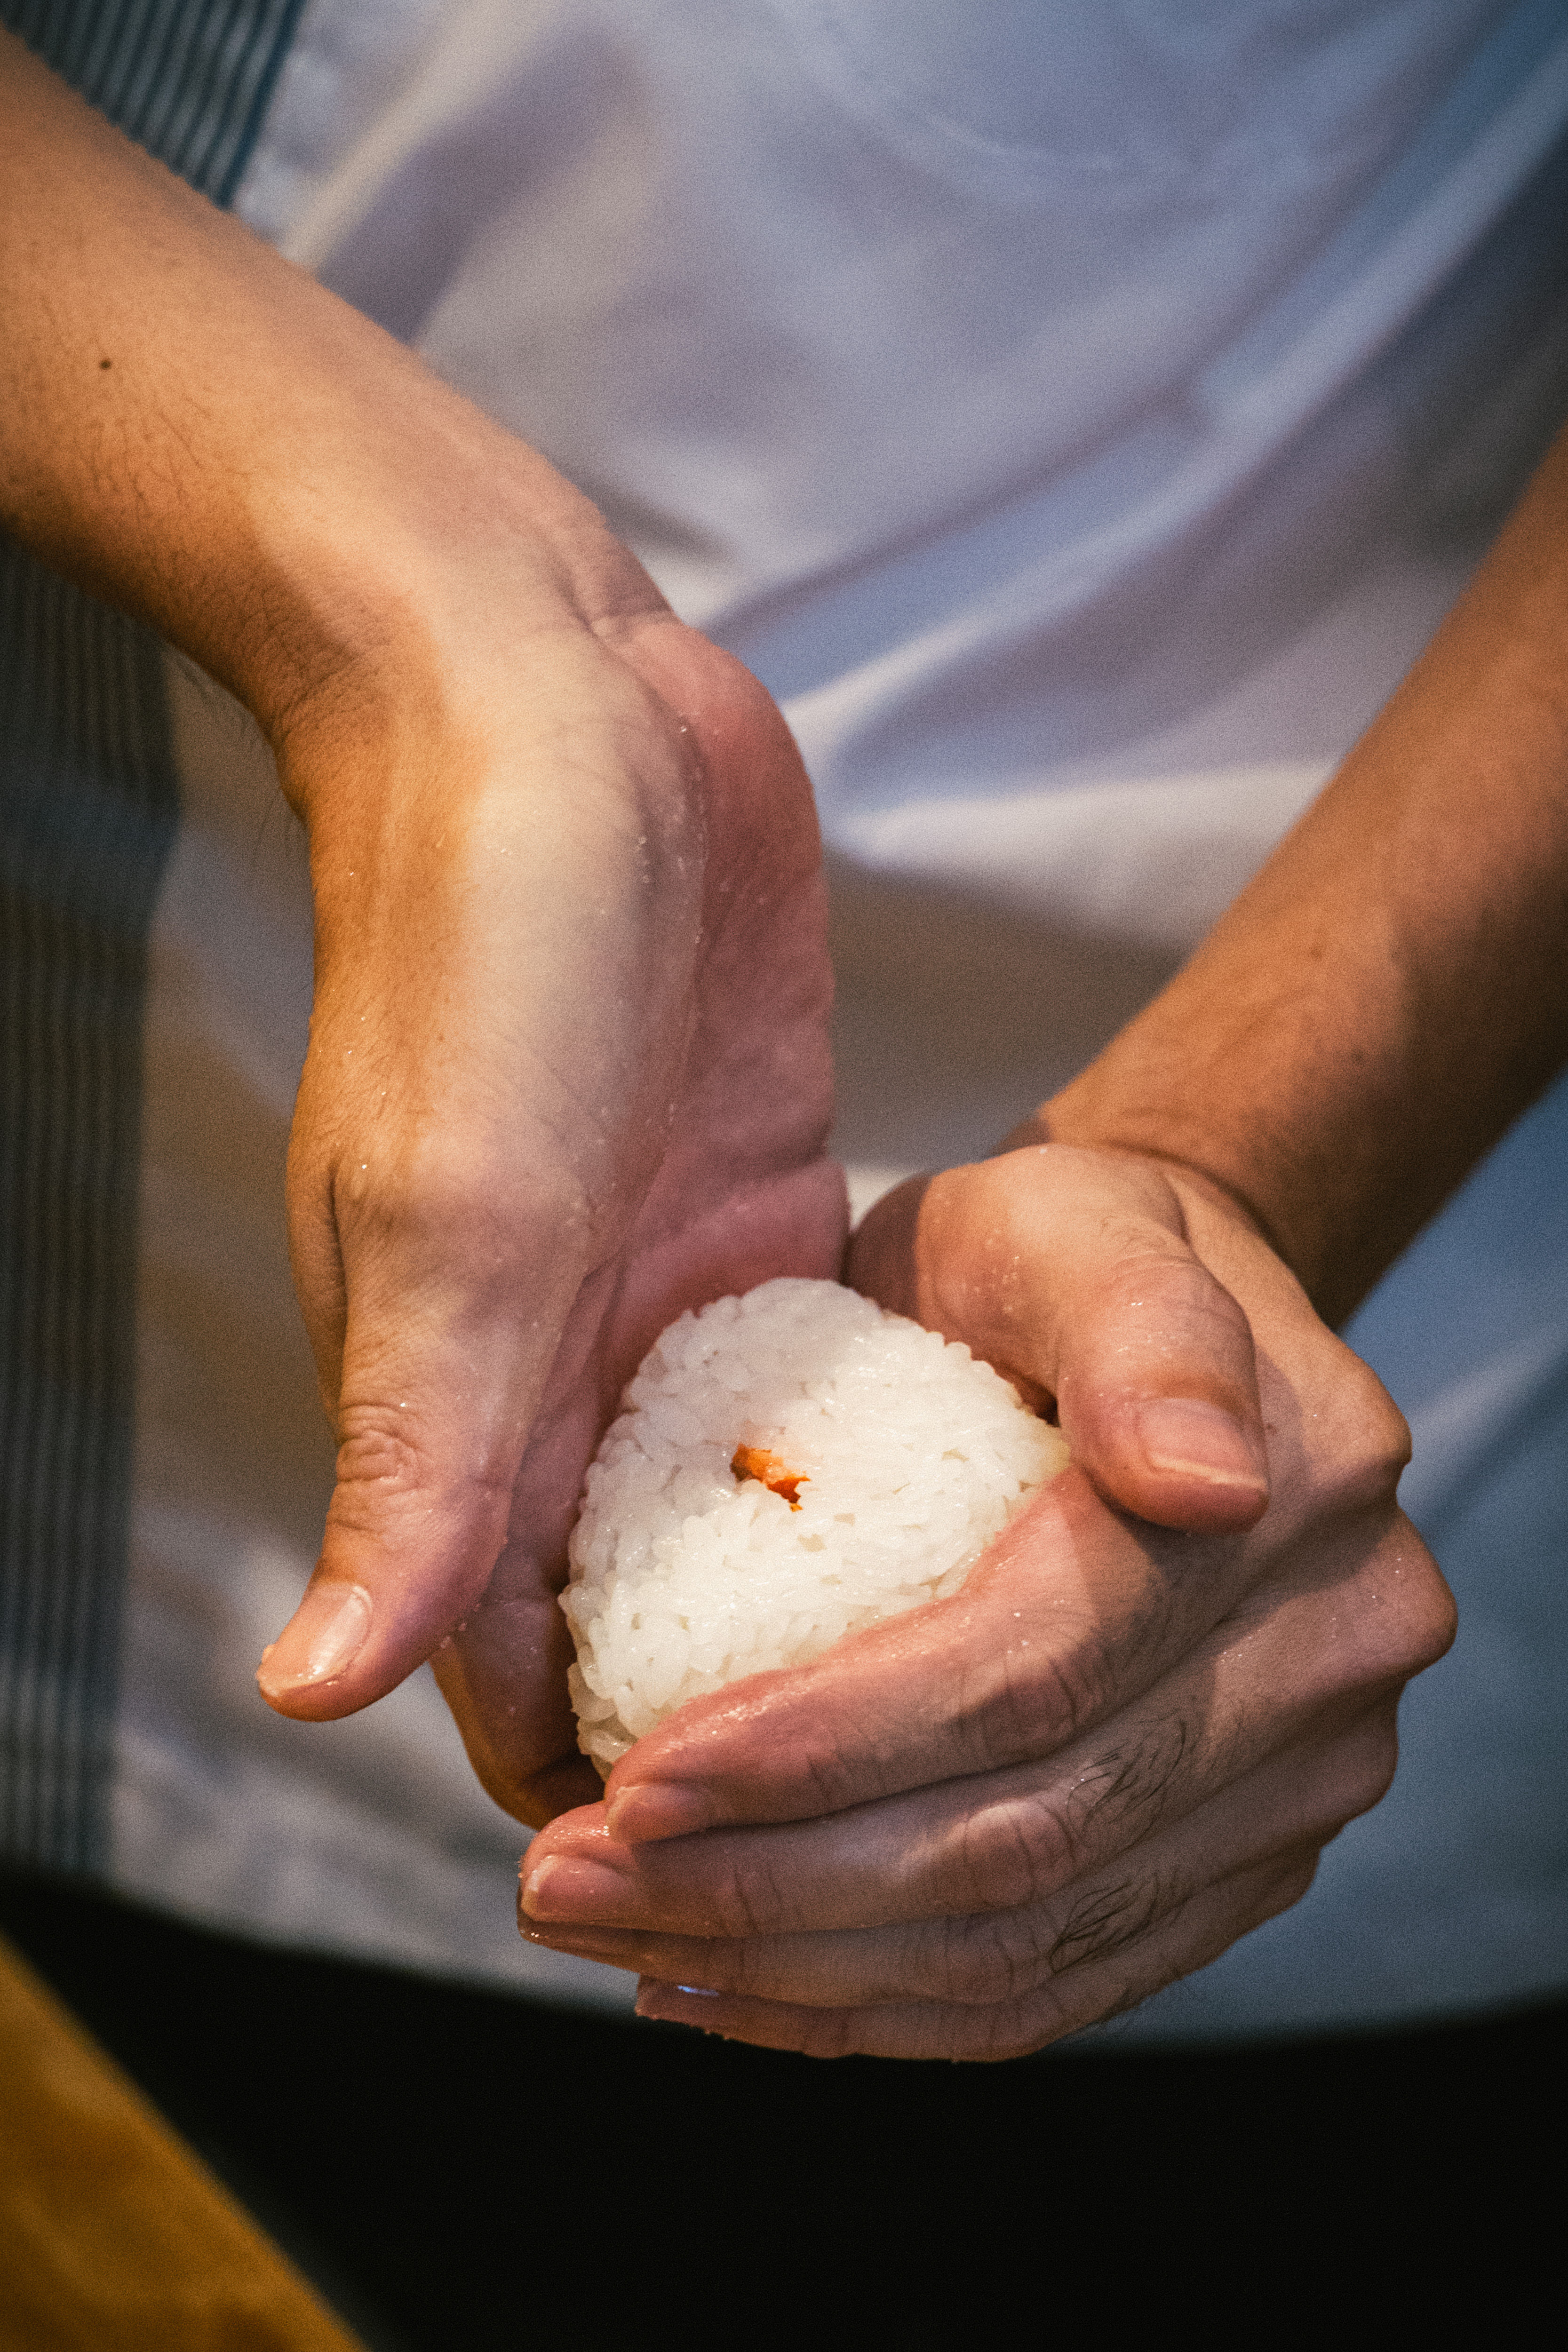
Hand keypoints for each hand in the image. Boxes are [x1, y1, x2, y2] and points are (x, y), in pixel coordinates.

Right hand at [0, 26, 845, 1821]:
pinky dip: (878, 1469)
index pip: (511, 1678)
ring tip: (986, 1714)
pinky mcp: (760, 1220)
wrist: (559, 709)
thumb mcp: (457, 1212)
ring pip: (739, 1524)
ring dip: (828, 1615)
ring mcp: (663, 1302)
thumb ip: (409, 1453)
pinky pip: (815, 1395)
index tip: (748, 1907)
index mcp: (458, 1407)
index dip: (614, 1805)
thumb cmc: (483, 946)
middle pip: (641, 1626)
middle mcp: (558, 1380)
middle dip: (745, 1738)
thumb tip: (310, 1691)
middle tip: (909, 1838)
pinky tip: (1003, 1526)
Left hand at [515, 1142, 1454, 2055]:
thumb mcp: (1060, 1221)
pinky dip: (885, 2009)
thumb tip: (1208, 1483)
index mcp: (1300, 1498)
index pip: (1033, 1674)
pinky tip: (730, 1986)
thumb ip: (1134, 1322)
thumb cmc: (1061, 1251)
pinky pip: (1058, 1982)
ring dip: (803, 1972)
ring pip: (1032, 1947)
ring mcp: (1301, 1783)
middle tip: (572, 1886)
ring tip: (617, 1939)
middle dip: (773, 1885)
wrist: (1139, 1325)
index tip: (634, 1779)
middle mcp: (1334, 1663)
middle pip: (1027, 1842)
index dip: (825, 1748)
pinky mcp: (1239, 1860)